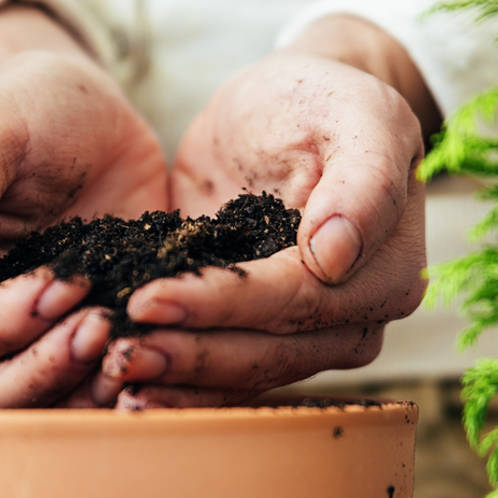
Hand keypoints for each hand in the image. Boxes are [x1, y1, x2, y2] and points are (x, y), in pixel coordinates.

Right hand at [0, 5, 167, 406]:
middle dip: (40, 368)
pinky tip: (142, 355)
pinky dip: (105, 389)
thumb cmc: (28, 108)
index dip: (1, 322)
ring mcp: (8, 338)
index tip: (64, 282)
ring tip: (125, 342)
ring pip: (22, 407)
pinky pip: (73, 393)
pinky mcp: (61, 341)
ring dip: (74, 389)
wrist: (88, 120)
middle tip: (101, 322)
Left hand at [94, 17, 434, 408]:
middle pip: (267, 352)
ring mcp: (309, 338)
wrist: (282, 114)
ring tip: (114, 375)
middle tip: (118, 352)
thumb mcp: (352, 112)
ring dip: (178, 383)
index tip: (147, 300)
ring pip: (243, 374)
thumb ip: (364, 178)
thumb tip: (337, 257)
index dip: (221, 306)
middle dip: (189, 355)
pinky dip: (179, 388)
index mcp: (384, 269)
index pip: (295, 300)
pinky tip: (130, 394)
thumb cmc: (316, 102)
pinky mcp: (263, 338)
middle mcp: (353, 318)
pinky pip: (226, 377)